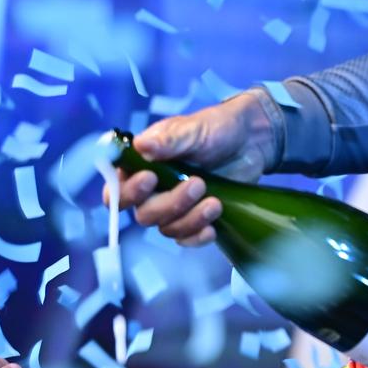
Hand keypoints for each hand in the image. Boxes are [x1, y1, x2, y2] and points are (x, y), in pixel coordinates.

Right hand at [109, 91, 280, 246]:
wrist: (250, 141)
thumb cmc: (215, 129)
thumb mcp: (193, 129)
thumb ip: (169, 139)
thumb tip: (141, 146)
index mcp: (141, 166)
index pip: (117, 189)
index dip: (128, 192)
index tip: (151, 178)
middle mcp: (152, 190)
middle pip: (144, 214)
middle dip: (170, 204)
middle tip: (198, 184)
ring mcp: (173, 206)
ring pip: (167, 228)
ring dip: (190, 220)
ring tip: (214, 202)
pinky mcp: (194, 218)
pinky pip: (187, 238)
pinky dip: (197, 237)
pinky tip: (212, 228)